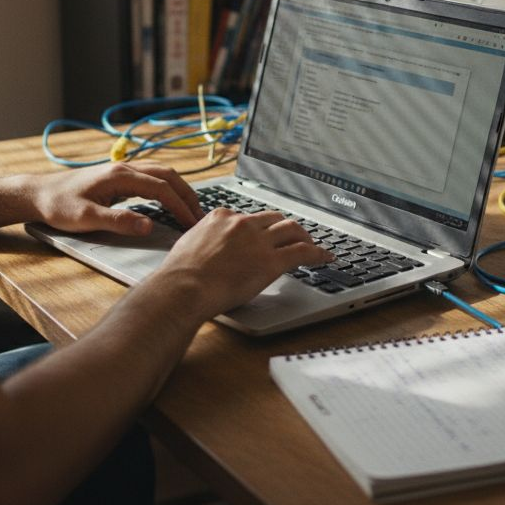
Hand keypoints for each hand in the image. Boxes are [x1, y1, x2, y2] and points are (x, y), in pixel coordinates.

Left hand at [29, 162, 203, 234]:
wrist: (37, 194)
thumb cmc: (57, 206)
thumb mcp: (85, 218)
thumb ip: (118, 222)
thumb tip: (148, 225)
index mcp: (119, 176)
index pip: (161, 188)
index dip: (180, 206)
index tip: (192, 224)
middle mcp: (124, 168)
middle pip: (167, 175)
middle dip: (187, 194)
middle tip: (200, 216)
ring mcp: (121, 170)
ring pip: (160, 173)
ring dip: (178, 188)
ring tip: (190, 208)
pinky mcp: (117, 177)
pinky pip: (151, 177)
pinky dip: (166, 186)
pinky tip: (168, 200)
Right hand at [153, 209, 329, 320]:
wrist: (184, 287)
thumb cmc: (180, 275)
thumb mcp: (189, 245)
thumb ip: (204, 240)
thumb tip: (206, 247)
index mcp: (221, 217)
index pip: (248, 217)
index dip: (259, 227)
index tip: (263, 234)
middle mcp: (242, 224)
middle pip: (274, 218)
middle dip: (285, 226)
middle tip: (292, 236)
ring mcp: (258, 241)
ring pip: (292, 229)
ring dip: (305, 236)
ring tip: (312, 244)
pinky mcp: (271, 261)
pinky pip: (302, 251)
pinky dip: (317, 253)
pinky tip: (324, 257)